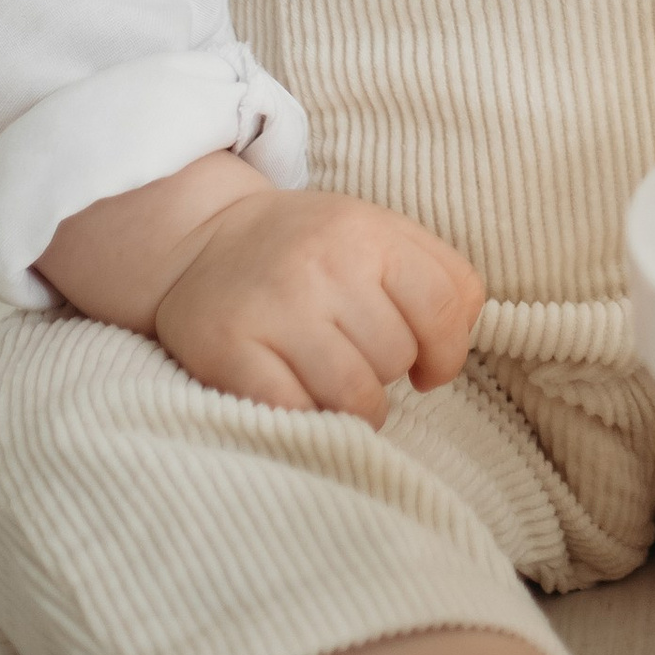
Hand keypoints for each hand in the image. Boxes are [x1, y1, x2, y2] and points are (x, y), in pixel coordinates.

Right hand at [39, 154, 483, 422]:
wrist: (202, 240)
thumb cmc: (310, 248)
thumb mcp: (380, 234)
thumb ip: (439, 277)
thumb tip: (451, 353)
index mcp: (369, 233)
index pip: (445, 307)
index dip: (448, 353)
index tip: (429, 369)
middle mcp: (323, 266)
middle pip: (396, 356)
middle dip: (388, 371)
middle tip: (358, 358)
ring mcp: (275, 309)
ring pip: (353, 394)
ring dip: (355, 409)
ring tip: (338, 390)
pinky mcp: (229, 350)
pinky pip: (295, 413)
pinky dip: (309, 421)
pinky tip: (303, 402)